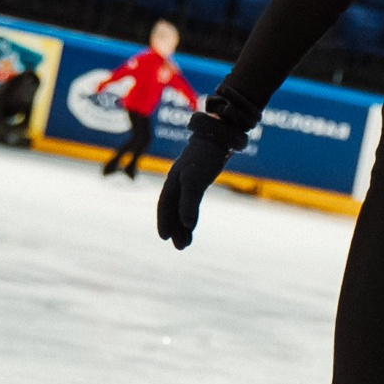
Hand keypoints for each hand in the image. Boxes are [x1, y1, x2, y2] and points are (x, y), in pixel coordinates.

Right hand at [155, 111, 241, 249]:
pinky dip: (191, 214)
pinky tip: (192, 224)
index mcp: (173, 180)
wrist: (219, 136)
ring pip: (182, 207)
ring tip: (187, 243)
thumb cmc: (206, 157)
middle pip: (172, 209)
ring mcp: (188, 179)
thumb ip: (189, 202)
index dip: (164, 221)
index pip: (165, 205)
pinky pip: (192, 200)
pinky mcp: (200, 178)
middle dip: (175, 228)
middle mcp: (178, 181)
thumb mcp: (195, 181)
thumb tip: (186, 224)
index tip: (165, 238)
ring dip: (183, 225)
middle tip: (181, 247)